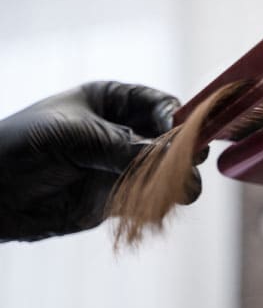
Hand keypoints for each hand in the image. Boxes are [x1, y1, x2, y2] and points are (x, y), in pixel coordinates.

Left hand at [0, 82, 204, 241]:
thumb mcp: (77, 137)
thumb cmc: (24, 145)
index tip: (187, 138)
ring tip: (184, 192)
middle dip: (183, 152)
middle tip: (192, 165)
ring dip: (175, 180)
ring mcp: (121, 164)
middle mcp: (123, 131)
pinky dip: (158, 202)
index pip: (161, 106)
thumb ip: (125, 149)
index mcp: (113, 101)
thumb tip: (173, 161)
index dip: (179, 120)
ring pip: (163, 171)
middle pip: (170, 140)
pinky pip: (148, 197)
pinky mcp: (116, 197)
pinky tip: (162, 206)